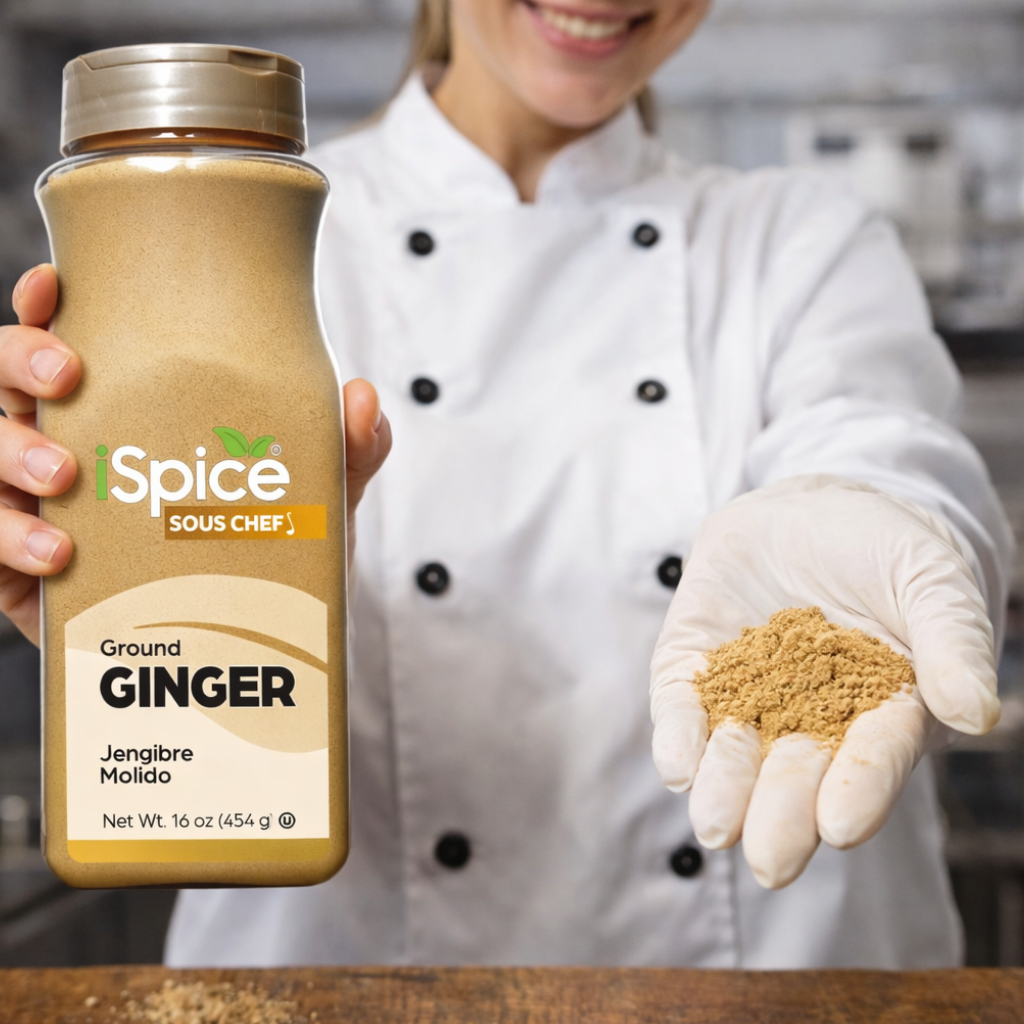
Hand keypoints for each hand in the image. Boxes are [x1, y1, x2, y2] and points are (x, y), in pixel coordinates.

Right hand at [0, 264, 390, 645]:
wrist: (255, 655)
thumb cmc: (273, 563)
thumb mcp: (318, 504)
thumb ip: (347, 452)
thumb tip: (360, 397)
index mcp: (131, 415)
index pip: (71, 343)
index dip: (46, 307)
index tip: (55, 287)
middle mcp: (76, 449)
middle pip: (7, 381)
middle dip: (19, 362)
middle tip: (68, 377)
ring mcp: (42, 509)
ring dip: (10, 451)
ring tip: (66, 477)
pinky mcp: (25, 576)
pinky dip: (10, 537)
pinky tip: (61, 554)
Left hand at [649, 475, 998, 888]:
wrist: (810, 507)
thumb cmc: (886, 548)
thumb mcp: (932, 581)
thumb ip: (951, 641)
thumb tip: (974, 713)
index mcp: (880, 712)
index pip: (872, 758)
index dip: (859, 789)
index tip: (840, 824)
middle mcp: (811, 717)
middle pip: (796, 774)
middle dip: (781, 815)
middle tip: (768, 860)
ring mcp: (747, 692)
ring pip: (734, 752)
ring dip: (724, 786)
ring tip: (715, 822)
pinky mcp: (695, 663)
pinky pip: (682, 704)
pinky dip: (677, 734)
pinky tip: (675, 764)